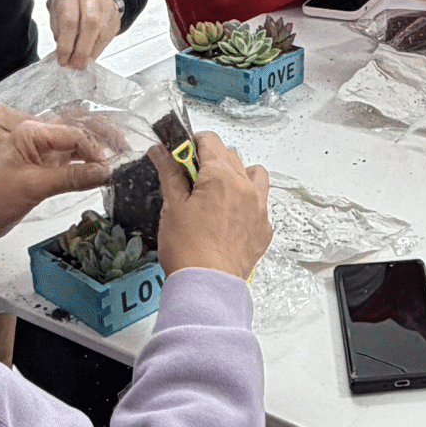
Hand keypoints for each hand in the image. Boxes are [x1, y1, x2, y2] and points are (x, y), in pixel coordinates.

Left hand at [0, 119, 113, 253]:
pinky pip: (71, 165)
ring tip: (114, 167)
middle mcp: (38, 139)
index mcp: (31, 133)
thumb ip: (71, 178)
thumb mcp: (33, 187)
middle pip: (79, 134)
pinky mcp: (44, 171)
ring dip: (96, 156)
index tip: (108, 168)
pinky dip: (86, 169)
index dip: (95, 150)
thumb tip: (103, 172)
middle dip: (102, 142)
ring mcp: (42, 155)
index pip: (74, 134)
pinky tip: (98, 176)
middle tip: (124, 154)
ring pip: (77, 149)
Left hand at [47, 0, 122, 69]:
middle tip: (72, 64)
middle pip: (91, 26)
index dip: (66, 44)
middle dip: (81, 51)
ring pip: (101, 34)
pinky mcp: (115, 19)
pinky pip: (108, 39)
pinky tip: (88, 56)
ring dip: (89, 53)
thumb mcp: (56, 10)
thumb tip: (63, 53)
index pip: (70, 22)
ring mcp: (107, 8)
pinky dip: (97, 51)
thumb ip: (58, 29)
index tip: (61, 59)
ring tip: (79, 63)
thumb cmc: (69, 2)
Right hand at [152, 133, 272, 279]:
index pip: (210, 141)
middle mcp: (246, 187)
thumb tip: (162, 152)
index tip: (182, 154)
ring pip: (254, 175)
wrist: (207, 285)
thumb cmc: (188, 249)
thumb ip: (170, 173)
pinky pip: (260, 203)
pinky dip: (247, 202)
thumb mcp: (172, 206)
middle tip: (192, 178)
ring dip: (238, 175)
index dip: (192, 144)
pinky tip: (230, 216)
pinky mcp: (264, 229)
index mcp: (221, 177)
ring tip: (217, 193)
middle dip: (211, 160)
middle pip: (231, 156)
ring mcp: (259, 208)